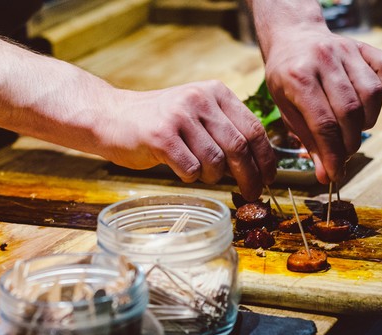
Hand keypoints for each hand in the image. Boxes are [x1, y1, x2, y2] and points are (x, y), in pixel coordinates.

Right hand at [103, 80, 275, 200]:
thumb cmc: (160, 122)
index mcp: (215, 92)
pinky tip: (182, 171)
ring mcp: (179, 116)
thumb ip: (225, 129)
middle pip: (239, 147)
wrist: (112, 117)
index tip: (269, 177)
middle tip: (251, 193)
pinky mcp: (160, 136)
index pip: (254, 128)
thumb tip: (259, 164)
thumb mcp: (197, 114)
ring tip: (204, 175)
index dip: (266, 158)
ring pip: (215, 161)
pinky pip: (190, 169)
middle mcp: (200, 99)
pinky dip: (190, 177)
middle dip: (249, 176)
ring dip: (214, 177)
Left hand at [262, 24, 381, 182]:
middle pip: (350, 111)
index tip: (334, 175)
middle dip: (350, 142)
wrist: (293, 37)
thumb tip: (327, 176)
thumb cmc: (287, 79)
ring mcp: (346, 50)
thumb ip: (308, 141)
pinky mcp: (364, 46)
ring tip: (354, 127)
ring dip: (368, 120)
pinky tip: (369, 101)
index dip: (332, 155)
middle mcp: (324, 60)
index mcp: (297, 77)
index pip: (323, 124)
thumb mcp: (286, 109)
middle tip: (344, 152)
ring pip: (372, 93)